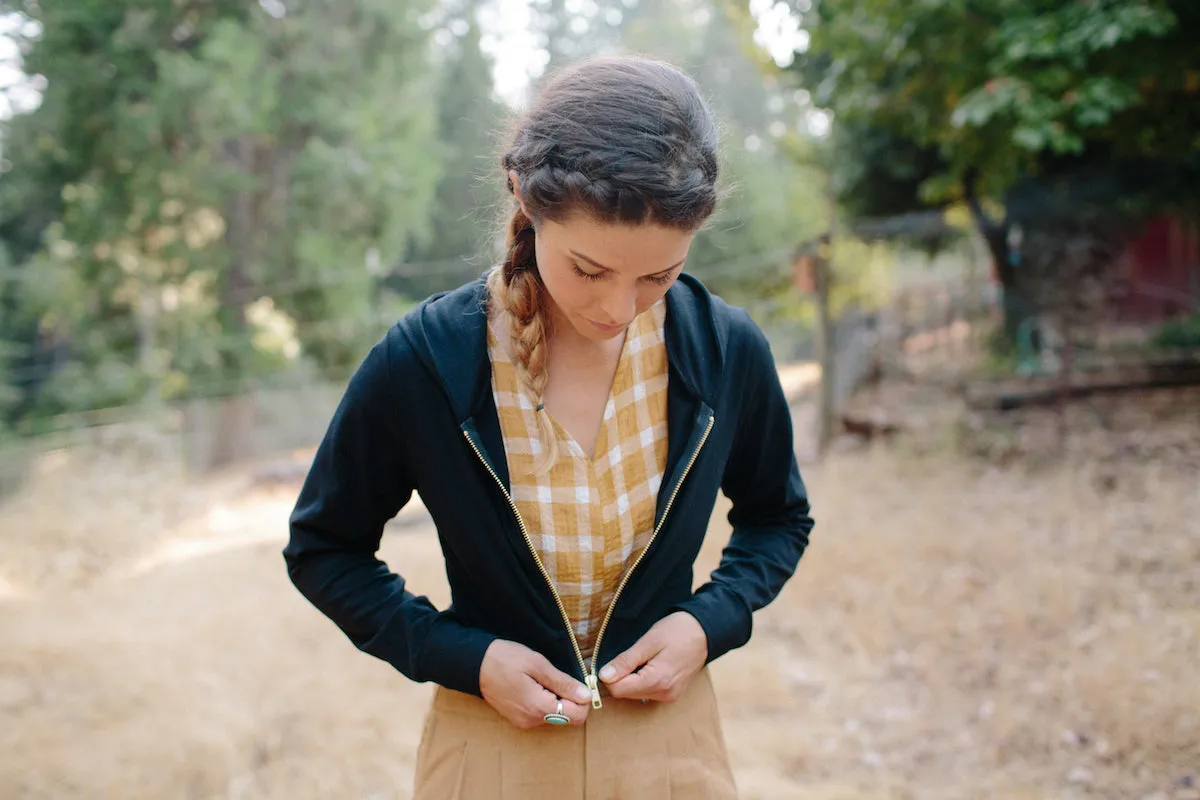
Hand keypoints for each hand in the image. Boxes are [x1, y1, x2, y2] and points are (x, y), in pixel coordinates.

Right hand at [478, 640, 592, 728]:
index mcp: (539, 707)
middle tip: (560, 677)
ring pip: (556, 716)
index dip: (583, 699)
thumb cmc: (505, 659)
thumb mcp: (537, 664)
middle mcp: (532, 721)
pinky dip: (546, 702)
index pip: (578, 716)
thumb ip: (563, 682)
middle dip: (571, 699)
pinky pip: (542, 715)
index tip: (577, 680)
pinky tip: (535, 685)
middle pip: (568, 718)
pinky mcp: (518, 719)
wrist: (473, 664)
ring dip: (558, 700)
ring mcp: (524, 722)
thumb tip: (586, 695)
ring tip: (544, 679)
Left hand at [599, 612, 707, 702]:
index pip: (618, 690)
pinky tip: (652, 664)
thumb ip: (626, 661)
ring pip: (635, 693)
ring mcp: (669, 696)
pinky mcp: (672, 694)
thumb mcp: (649, 641)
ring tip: (645, 658)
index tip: (613, 660)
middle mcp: (664, 694)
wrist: (705, 632)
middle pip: (625, 693)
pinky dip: (643, 680)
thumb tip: (603, 676)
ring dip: (632, 678)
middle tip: (633, 655)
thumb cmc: (677, 631)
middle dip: (621, 676)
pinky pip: (647, 692)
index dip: (609, 676)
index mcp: (657, 681)